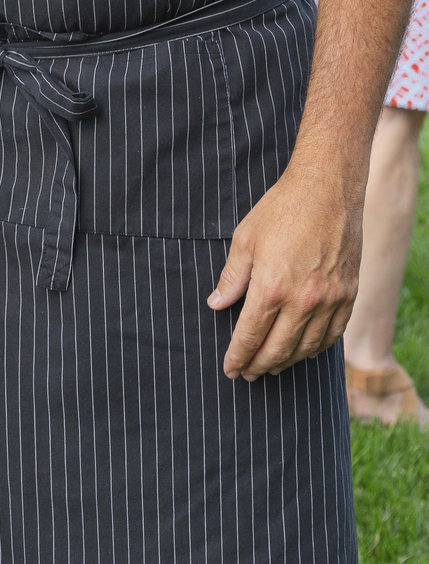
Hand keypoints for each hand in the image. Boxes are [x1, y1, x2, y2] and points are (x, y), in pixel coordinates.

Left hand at [208, 162, 359, 379]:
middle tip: (247, 374)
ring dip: (286, 362)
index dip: (238, 356)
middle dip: (258, 366)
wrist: (327, 190)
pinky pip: (332, 336)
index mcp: (271, 287)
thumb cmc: (281, 209)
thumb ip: (231, 277)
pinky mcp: (348, 296)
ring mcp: (329, 301)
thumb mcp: (245, 238)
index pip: (250, 336)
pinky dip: (315, 349)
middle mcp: (302, 301)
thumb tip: (215, 304)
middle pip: (277, 349)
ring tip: (271, 367)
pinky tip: (303, 351)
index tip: (230, 368)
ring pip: (306, 348)